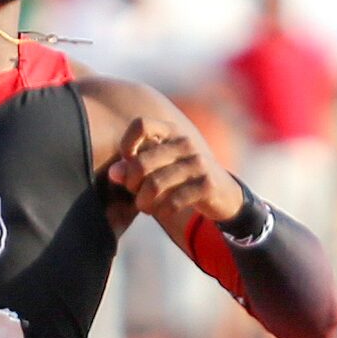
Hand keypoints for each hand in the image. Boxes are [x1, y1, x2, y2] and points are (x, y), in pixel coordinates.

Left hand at [108, 118, 238, 224]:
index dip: (127, 144)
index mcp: (171, 131)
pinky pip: (173, 201)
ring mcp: (198, 163)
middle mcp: (185, 143)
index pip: (141, 125)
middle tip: (135, 194)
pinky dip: (162, 211)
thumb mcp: (158, 167)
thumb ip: (133, 167)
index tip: (128, 161)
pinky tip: (162, 213)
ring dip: (144, 202)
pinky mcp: (207, 185)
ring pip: (155, 185)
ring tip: (145, 207)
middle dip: (131, 184)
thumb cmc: (181, 176)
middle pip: (142, 163)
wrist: (223, 193)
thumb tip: (113, 173)